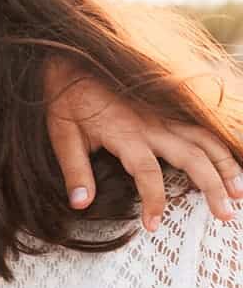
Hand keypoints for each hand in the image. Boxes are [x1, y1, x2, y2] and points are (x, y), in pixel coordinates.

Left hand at [46, 66, 242, 228]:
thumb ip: (74, 170)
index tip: (154, 225)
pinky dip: (220, 144)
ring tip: (240, 193)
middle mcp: (152, 125)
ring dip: (226, 165)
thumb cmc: (66, 100)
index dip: (154, 201)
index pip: (148, 173)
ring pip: (205, 140)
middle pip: (192, 157)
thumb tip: (80, 204)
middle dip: (213, 187)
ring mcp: (164, 115)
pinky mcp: (169, 107)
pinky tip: (230, 162)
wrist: (72, 62)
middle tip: (226, 215)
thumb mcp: (61, 135)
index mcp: (126, 134)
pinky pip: (202, 126)